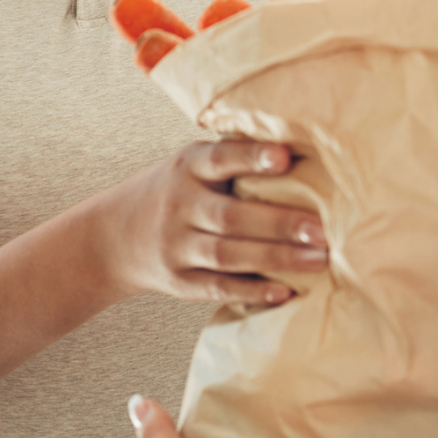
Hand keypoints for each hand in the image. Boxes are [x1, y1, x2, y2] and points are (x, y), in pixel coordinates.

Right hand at [97, 141, 327, 306]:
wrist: (115, 235)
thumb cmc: (178, 190)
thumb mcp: (194, 163)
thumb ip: (236, 156)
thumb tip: (302, 145)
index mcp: (188, 167)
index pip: (221, 158)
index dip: (252, 157)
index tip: (285, 156)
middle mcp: (180, 205)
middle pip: (230, 216)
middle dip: (279, 223)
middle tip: (322, 228)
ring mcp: (176, 246)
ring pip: (227, 255)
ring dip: (276, 259)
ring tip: (318, 259)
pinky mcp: (178, 281)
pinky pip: (217, 288)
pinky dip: (251, 291)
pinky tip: (285, 291)